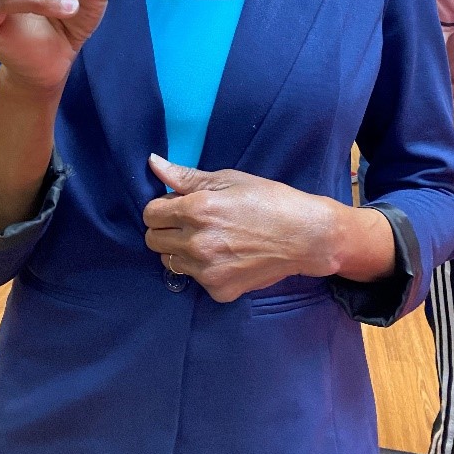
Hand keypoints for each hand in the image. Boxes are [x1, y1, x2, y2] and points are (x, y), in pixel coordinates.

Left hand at [143, 155, 345, 302]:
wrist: (304, 236)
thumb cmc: (267, 199)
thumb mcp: (227, 180)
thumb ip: (186, 177)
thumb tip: (153, 163)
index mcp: (196, 210)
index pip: (150, 214)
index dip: (161, 207)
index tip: (177, 206)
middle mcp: (196, 243)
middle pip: (153, 240)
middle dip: (165, 229)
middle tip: (190, 223)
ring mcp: (206, 271)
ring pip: (169, 261)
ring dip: (180, 250)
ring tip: (209, 239)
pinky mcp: (218, 291)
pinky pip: (194, 279)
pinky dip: (202, 268)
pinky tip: (225, 256)